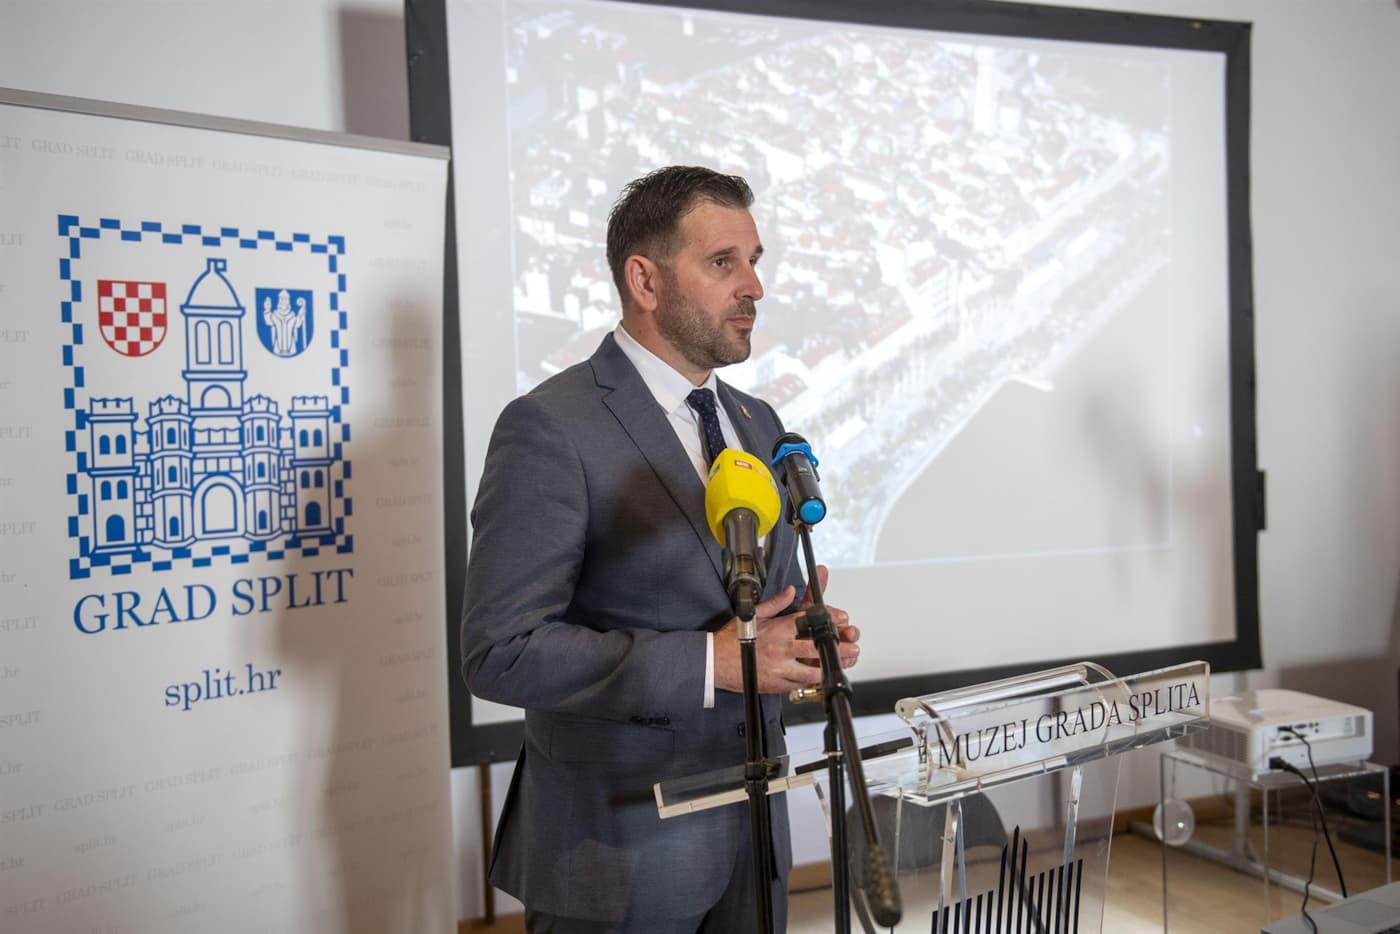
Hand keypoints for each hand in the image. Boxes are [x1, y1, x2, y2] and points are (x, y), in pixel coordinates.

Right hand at [713, 564, 859, 694]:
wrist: (714, 663)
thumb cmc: (731, 640)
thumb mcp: (754, 614)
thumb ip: (776, 603)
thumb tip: (791, 591)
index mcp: (778, 630)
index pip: (809, 623)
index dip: (830, 621)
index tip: (843, 620)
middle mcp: (781, 649)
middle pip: (816, 647)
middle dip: (838, 648)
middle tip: (852, 647)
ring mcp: (780, 669)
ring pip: (813, 670)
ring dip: (830, 667)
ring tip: (844, 664)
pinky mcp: (777, 685)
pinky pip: (800, 685)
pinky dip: (813, 682)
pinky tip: (823, 678)